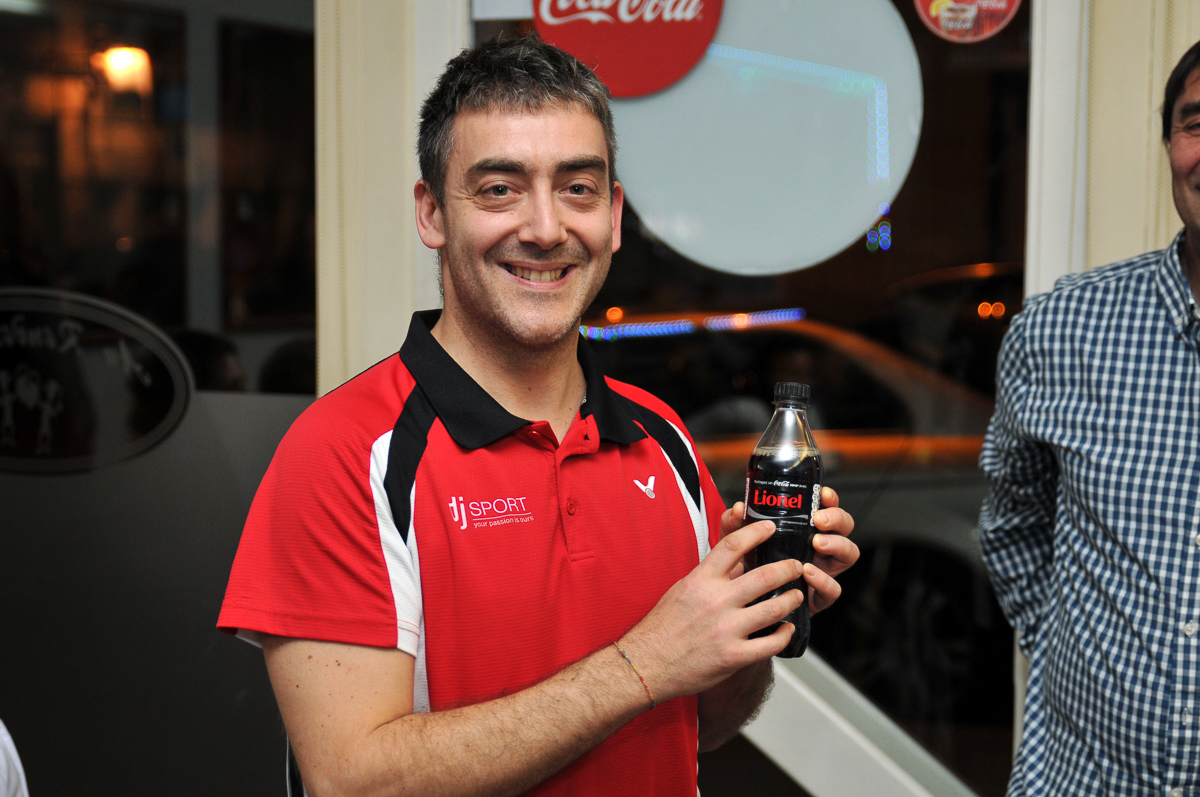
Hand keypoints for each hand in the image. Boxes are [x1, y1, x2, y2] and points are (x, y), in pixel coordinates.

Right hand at [618, 520, 803, 704]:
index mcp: (701, 581)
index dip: (756, 532)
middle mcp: (715, 601)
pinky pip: (770, 643)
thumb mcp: (683, 590)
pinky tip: (787, 629)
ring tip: (797, 596)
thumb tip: (739, 565)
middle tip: (796, 566)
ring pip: (774, 608)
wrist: (647, 664)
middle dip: (788, 569)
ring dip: (792, 600)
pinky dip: (784, 634)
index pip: (733, 545)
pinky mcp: (734, 656)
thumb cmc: (662, 627)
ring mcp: (726, 629)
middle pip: (764, 575)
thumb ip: (711, 577)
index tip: (771, 527)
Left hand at [720, 486, 856, 613]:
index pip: (826, 507)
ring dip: (837, 545)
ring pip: (849, 553)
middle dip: (837, 518)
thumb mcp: (738, 544)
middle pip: (845, 526)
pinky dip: (824, 580)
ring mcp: (825, 570)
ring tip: (818, 543)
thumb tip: (737, 509)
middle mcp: (821, 546)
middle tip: (818, 520)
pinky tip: (809, 573)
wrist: (747, 606)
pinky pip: (834, 589)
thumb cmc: (748, 568)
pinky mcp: (820, 596)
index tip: (822, 494)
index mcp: (805, 529)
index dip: (829, 499)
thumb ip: (735, 525)